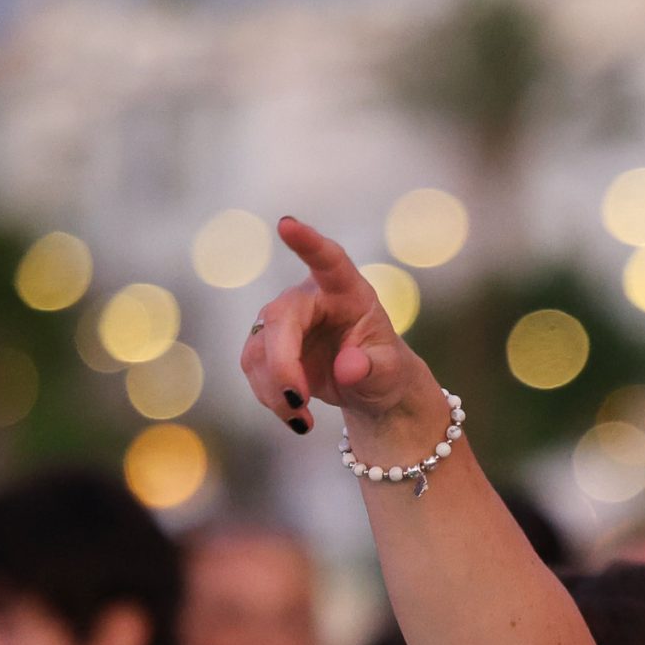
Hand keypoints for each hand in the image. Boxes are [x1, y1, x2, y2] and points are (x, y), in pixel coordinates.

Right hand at [239, 217, 430, 436]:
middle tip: (299, 401)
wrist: (369, 386)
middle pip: (280, 319)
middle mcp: (310, 298)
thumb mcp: (390, 374)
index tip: (286, 225)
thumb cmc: (385, 369)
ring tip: (304, 419)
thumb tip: (348, 367)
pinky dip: (271, 398)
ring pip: (259, 350)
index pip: (328, 261)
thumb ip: (373, 368)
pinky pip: (254, 370)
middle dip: (283, 364)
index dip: (307, 243)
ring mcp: (283, 320)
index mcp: (348, 291)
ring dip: (276, 390)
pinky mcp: (267, 345)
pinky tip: (297, 418)